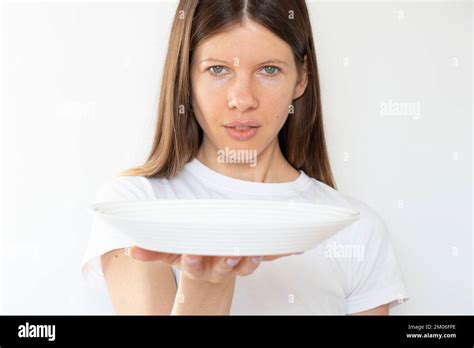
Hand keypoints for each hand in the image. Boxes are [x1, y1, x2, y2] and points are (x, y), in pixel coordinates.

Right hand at [125, 246, 303, 283]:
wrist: (216, 270)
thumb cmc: (193, 256)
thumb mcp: (172, 254)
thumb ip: (154, 251)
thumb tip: (132, 250)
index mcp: (197, 266)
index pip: (192, 265)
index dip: (192, 262)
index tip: (191, 256)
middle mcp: (218, 268)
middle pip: (222, 268)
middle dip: (226, 263)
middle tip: (231, 255)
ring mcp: (237, 264)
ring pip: (245, 265)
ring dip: (251, 260)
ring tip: (256, 253)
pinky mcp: (252, 257)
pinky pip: (265, 256)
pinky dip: (277, 252)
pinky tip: (293, 246)